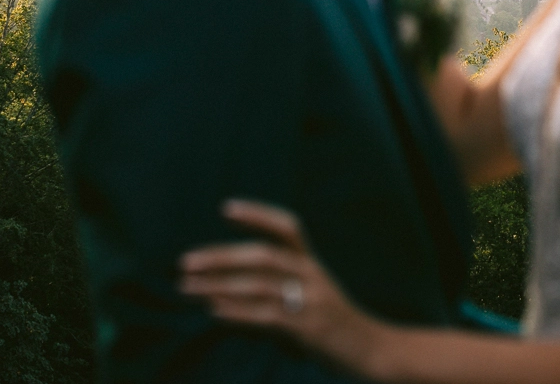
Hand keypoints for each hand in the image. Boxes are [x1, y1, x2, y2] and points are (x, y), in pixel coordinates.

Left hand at [181, 200, 388, 374]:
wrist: (374, 351)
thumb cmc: (335, 326)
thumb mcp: (311, 297)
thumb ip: (279, 289)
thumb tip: (225, 291)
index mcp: (312, 264)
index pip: (287, 227)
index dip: (258, 214)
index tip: (225, 208)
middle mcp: (312, 275)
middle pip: (263, 254)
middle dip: (221, 256)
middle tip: (185, 262)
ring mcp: (312, 300)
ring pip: (259, 284)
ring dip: (218, 285)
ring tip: (187, 288)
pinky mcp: (309, 327)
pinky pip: (267, 314)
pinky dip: (237, 311)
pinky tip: (214, 310)